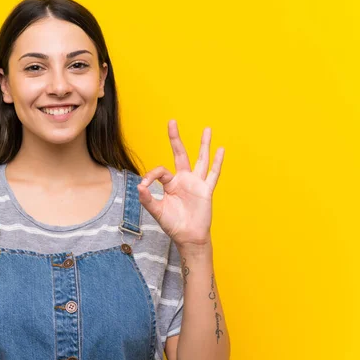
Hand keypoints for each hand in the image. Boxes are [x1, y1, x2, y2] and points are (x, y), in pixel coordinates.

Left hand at [137, 120, 224, 248]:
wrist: (188, 237)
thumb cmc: (173, 224)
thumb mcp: (157, 211)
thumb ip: (147, 199)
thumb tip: (139, 187)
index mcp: (170, 183)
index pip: (161, 170)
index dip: (151, 175)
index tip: (144, 185)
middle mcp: (184, 180)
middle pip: (180, 154)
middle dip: (175, 138)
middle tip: (171, 122)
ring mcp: (196, 183)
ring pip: (201, 159)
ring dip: (204, 144)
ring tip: (207, 129)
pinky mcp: (206, 190)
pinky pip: (213, 174)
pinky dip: (218, 162)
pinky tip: (221, 149)